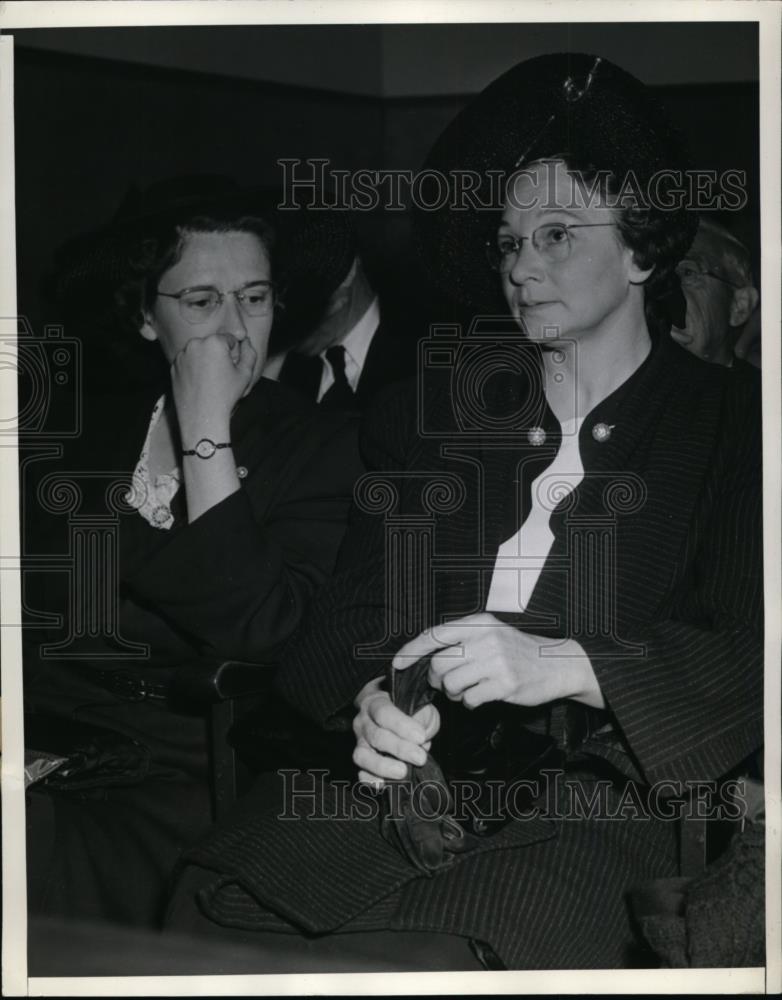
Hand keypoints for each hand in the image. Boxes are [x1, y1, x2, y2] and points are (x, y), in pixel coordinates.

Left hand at [171, 333, 255, 438]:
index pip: (229, 339)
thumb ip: (249, 353)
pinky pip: (187, 362)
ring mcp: (181, 355)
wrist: (202, 416)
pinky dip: (193, 369)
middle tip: (221, 375)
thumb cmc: (226, 395)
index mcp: (214, 342)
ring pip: (199, 352)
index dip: (234, 353)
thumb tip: (246, 341)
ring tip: (209, 381)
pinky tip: (199, 384)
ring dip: (205, 360)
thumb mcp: (245, 374)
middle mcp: (194, 344)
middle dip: (218, 355)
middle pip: (212, 344)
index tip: (232, 368)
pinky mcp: (173, 367)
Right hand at [352, 676, 440, 788]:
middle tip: (419, 758)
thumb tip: (420, 739)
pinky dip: (370, 780)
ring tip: (403, 772)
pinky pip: (360, 773)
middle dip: (399, 749)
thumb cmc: (410, 710)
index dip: (401, 725)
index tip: (420, 736)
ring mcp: (359, 743)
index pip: (384, 712)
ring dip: (383, 766)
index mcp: (375, 703)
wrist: (396, 714)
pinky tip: (384, 784)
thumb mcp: (419, 706)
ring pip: (362, 756)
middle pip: (376, 736)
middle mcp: (363, 722)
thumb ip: (420, 719)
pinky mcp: (361, 762)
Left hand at [392, 612, 604, 709]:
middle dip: (437, 679)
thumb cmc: (519, 651)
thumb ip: (463, 640)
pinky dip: (469, 702)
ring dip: (453, 693)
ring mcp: (496, 661)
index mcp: (479, 623)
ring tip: (466, 690)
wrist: (557, 664)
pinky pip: (469, 699)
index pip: (435, 635)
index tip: (398, 663)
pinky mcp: (505, 684)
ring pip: (451, 683)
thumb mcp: (492, 633)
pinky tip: (481, 696)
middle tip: (447, 684)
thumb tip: (427, 658)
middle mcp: (486, 638)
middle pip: (440, 664)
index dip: (412, 650)